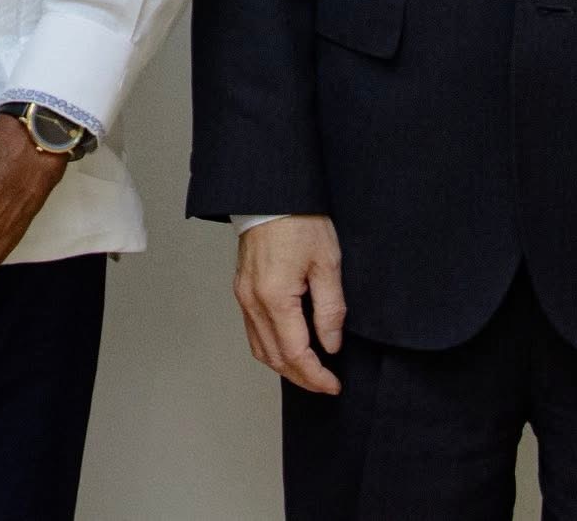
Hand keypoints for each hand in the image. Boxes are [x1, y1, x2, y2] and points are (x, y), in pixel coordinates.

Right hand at [234, 215, 345, 395]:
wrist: (270, 192)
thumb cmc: (299, 219)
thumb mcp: (327, 262)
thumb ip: (330, 309)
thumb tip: (331, 345)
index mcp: (274, 297)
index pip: (295, 354)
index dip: (316, 376)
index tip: (334, 384)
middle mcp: (252, 301)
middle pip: (275, 358)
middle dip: (302, 377)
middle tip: (326, 384)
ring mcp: (243, 295)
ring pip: (260, 349)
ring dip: (285, 366)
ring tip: (310, 370)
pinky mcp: (242, 288)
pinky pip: (253, 331)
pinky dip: (271, 348)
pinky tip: (289, 346)